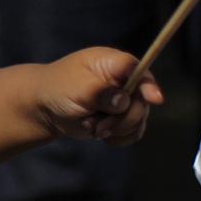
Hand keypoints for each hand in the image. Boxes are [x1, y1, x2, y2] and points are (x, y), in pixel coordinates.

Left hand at [35, 47, 163, 145]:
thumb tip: (123, 100)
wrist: (46, 107)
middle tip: (100, 126)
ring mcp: (125, 99)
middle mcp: (123, 79)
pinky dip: (118, 138)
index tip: (154, 99)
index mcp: (111, 62)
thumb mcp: (77, 88)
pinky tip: (100, 134)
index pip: (137, 69)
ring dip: (117, 129)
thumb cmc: (59, 89)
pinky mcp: (123, 117)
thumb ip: (101, 93)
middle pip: (142, 100)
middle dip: (123, 119)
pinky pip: (134, 132)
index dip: (148, 83)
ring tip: (93, 127)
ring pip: (140, 119)